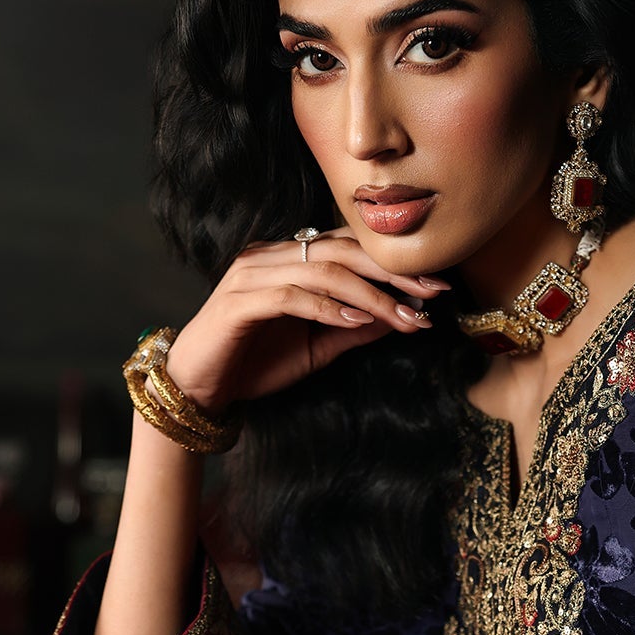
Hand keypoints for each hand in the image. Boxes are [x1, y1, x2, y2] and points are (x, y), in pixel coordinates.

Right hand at [163, 226, 451, 412]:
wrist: (199, 387)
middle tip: (432, 292)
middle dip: (392, 273)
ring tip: (403, 316)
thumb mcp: (317, 348)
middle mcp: (270, 257)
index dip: (393, 264)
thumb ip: (354, 329)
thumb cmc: (254, 363)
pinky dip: (327, 308)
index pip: (348, 248)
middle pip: (342, 252)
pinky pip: (291, 296)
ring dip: (370, 295)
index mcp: (288, 260)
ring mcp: (252, 275)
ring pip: (322, 271)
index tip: (435, 287)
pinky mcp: (238, 302)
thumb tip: (402, 317)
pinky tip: (356, 322)